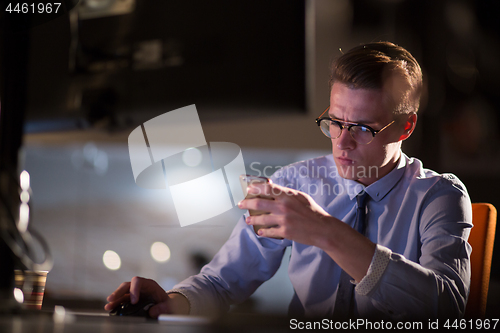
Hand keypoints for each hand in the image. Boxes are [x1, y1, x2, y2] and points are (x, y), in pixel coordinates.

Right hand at [104, 276, 189, 317]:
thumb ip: (163, 307)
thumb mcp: (168, 305)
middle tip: (111, 300)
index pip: (138, 281)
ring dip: (114, 299)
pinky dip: (115, 304)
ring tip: (108, 307)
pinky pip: (121, 300)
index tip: (133, 301)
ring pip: (121, 293)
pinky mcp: (130, 300)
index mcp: (149, 284)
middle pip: (126, 285)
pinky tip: (110, 309)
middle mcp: (139, 287)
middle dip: (118, 292)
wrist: (165, 305)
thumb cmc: (166, 303)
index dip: (134, 290)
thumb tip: (153, 311)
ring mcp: (133, 293)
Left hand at [239, 182, 375, 281]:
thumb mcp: (300, 196)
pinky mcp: (285, 232)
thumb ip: (286, 192)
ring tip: (247, 220)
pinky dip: (263, 231)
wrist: (323, 228)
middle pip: (259, 204)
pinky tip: (260, 231)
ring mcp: (283, 220)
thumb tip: (272, 186)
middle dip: (247, 204)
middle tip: (241, 204)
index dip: (255, 188)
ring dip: (252, 219)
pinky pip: (269, 231)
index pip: (267, 189)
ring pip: (261, 219)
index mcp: (287, 196)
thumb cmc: (312, 211)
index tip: (248, 189)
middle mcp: (283, 207)